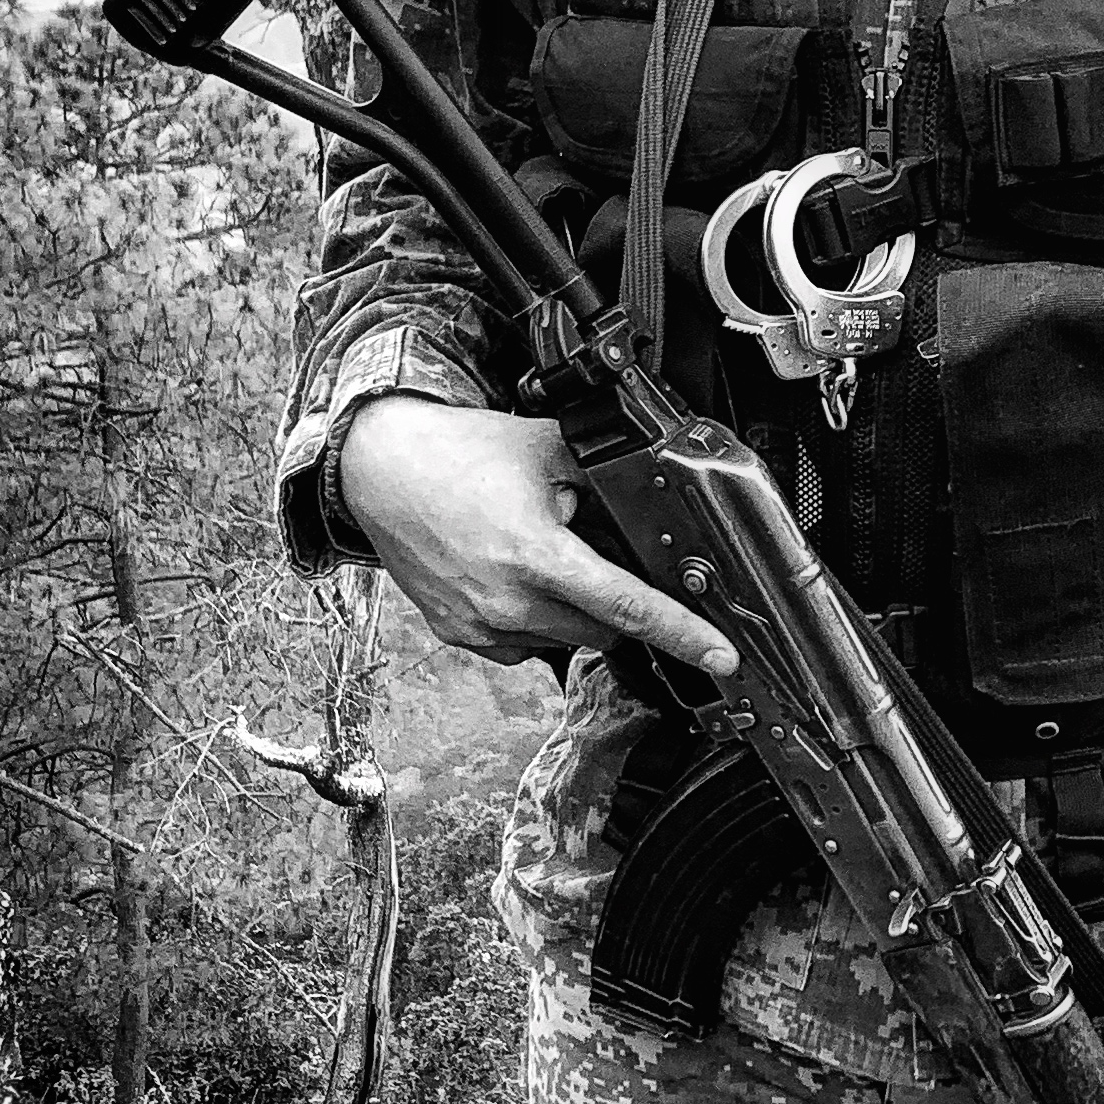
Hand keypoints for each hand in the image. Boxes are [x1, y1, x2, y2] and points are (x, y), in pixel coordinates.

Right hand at [335, 396, 737, 680]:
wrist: (381, 469)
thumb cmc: (459, 454)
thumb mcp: (547, 447)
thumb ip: (604, 474)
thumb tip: (653, 496)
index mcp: (539, 555)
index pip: (629, 606)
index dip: (684, 634)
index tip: (723, 657)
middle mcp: (509, 602)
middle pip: (602, 628)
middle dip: (613, 600)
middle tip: (592, 551)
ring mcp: (481, 626)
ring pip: (562, 638)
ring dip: (570, 608)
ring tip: (540, 553)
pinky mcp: (458, 635)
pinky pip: (521, 643)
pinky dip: (533, 617)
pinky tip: (514, 576)